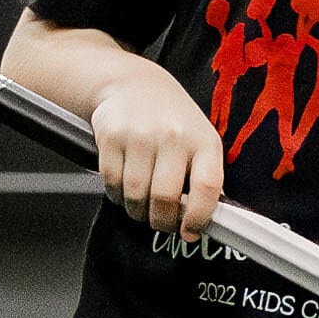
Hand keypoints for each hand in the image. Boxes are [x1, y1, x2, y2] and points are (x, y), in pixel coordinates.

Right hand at [86, 52, 226, 236]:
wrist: (133, 84)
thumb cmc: (172, 121)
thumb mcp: (199, 141)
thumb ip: (204, 177)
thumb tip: (204, 221)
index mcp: (203, 140)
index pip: (207, 187)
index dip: (198, 217)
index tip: (190, 232)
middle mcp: (173, 135)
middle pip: (165, 198)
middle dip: (161, 221)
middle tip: (161, 223)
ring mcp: (140, 134)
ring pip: (135, 195)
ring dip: (137, 211)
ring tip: (142, 205)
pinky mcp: (111, 135)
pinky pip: (111, 183)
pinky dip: (117, 196)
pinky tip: (124, 188)